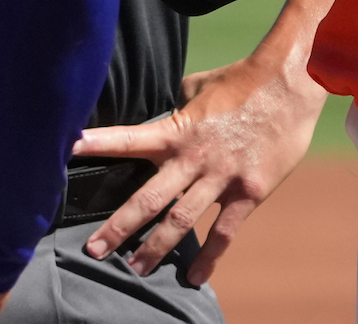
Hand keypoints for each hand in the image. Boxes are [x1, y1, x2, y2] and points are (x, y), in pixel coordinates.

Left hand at [70, 50, 325, 283]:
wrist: (290, 84)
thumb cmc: (242, 80)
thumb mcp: (198, 86)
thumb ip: (177, 107)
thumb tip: (166, 115)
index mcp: (177, 129)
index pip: (128, 139)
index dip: (97, 146)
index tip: (67, 150)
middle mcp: (194, 157)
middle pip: (148, 198)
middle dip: (119, 227)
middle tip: (94, 250)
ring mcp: (221, 177)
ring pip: (180, 221)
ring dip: (155, 248)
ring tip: (134, 269)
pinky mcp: (248, 192)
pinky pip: (224, 232)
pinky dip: (209, 257)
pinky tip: (195, 277)